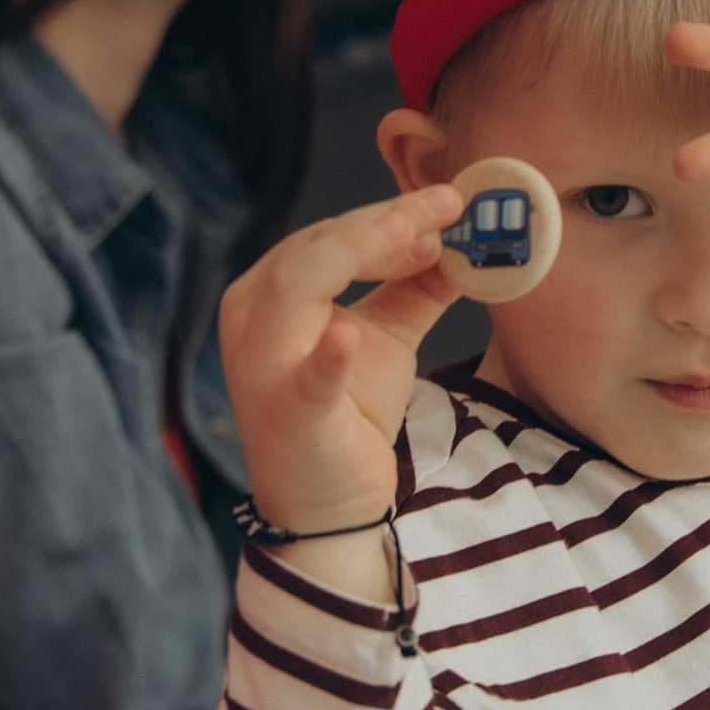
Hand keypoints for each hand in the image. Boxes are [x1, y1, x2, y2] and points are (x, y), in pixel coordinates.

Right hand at [217, 184, 467, 537]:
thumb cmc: (348, 411)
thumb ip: (414, 285)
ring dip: (360, 253)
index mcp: (270, 292)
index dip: (386, 216)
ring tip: (417, 238)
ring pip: (295, 285)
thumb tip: (457, 238)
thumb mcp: (385, 334)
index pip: (326, 236)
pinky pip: (304, 380)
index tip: (446, 207)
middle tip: (446, 209)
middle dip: (382, 223)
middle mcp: (251, 318)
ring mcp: (262, 366)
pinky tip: (347, 338)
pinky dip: (326, 358)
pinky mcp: (289, 413)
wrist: (330, 503)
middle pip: (313, 249)